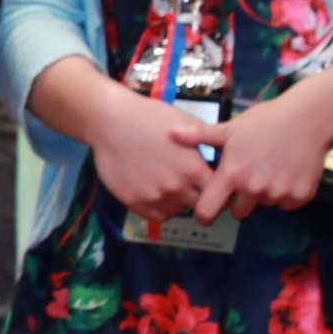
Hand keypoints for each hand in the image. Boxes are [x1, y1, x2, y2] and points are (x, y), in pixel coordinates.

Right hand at [85, 85, 216, 220]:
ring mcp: (154, 196)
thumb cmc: (150, 117)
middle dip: (198, 197)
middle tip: (190, 187)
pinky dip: (159, 208)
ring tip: (170, 187)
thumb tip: (220, 153)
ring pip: (177, 212)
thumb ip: (206, 143)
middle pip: (199, 206)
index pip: (217, 192)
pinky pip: (156, 216)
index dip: (216, 189)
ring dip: (178, 203)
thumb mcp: (187, 124)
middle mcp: (176, 187)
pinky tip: (156, 193)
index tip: (211, 185)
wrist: (112, 121)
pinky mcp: (133, 202)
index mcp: (194, 169)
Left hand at [197, 86, 332, 219]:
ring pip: (264, 205)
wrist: (309, 118)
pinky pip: (287, 204)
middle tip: (249, 176)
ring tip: (270, 168)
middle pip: (239, 211)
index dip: (204, 214)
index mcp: (232, 174)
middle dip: (240, 200)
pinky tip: (288, 172)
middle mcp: (253, 188)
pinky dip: (287, 193)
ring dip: (265, 194)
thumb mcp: (230, 128)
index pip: (207, 210)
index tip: (205, 212)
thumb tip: (170, 133)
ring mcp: (278, 193)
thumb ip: (200, 136)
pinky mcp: (301, 196)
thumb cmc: (265, 121)